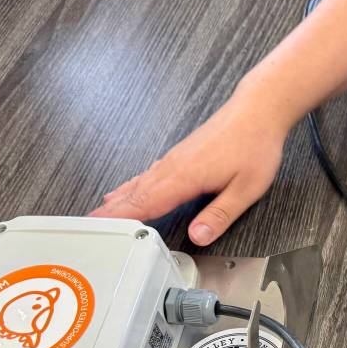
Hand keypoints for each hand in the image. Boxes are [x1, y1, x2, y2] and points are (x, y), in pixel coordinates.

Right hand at [89, 81, 288, 244]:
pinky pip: (151, 172)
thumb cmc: (254, 145)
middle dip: (113, 209)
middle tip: (88, 223)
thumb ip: (220, 215)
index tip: (102, 226)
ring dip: (121, 197)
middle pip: (137, 192)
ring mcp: (176, 158)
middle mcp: (175, 166)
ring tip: (102, 210)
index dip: (124, 217)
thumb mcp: (246, 189)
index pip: (148, 202)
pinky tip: (131, 188)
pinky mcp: (181, 154)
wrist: (258, 110)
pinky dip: (135, 183)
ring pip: (141, 180)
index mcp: (186, 177)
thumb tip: (198, 236)